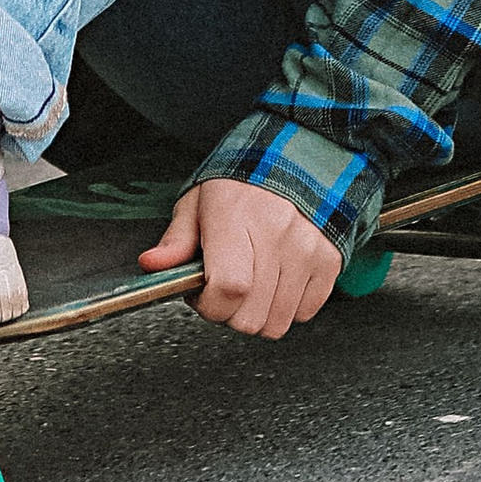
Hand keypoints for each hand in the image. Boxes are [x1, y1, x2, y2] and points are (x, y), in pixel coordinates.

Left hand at [140, 179, 341, 338]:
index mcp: (236, 216)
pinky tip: (279, 280)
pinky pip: (305, 313)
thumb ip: (176, 239)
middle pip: (250, 316)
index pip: (227, 289)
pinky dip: (289, 306)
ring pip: (277, 323)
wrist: (299, 158)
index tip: (204, 294)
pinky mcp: (329, 260)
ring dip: (260, 313)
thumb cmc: (244, 183)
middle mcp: (276, 233)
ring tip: (254, 281)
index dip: (210, 305)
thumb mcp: (200, 202)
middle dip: (231, 313)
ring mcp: (307, 248)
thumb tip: (151, 265)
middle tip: (228, 287)